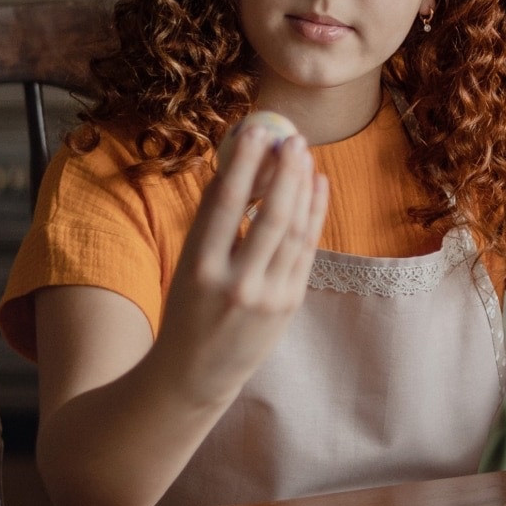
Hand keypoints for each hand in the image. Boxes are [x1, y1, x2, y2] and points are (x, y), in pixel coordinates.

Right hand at [156, 117, 328, 391]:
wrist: (194, 374)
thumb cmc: (187, 307)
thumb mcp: (188, 263)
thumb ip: (214, 220)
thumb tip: (241, 161)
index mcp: (198, 267)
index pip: (225, 204)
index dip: (243, 163)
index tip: (254, 130)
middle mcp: (234, 283)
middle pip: (271, 216)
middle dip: (285, 171)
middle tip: (292, 139)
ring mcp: (267, 296)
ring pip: (294, 231)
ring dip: (304, 187)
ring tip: (304, 154)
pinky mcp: (289, 304)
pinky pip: (306, 249)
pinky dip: (315, 213)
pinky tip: (317, 185)